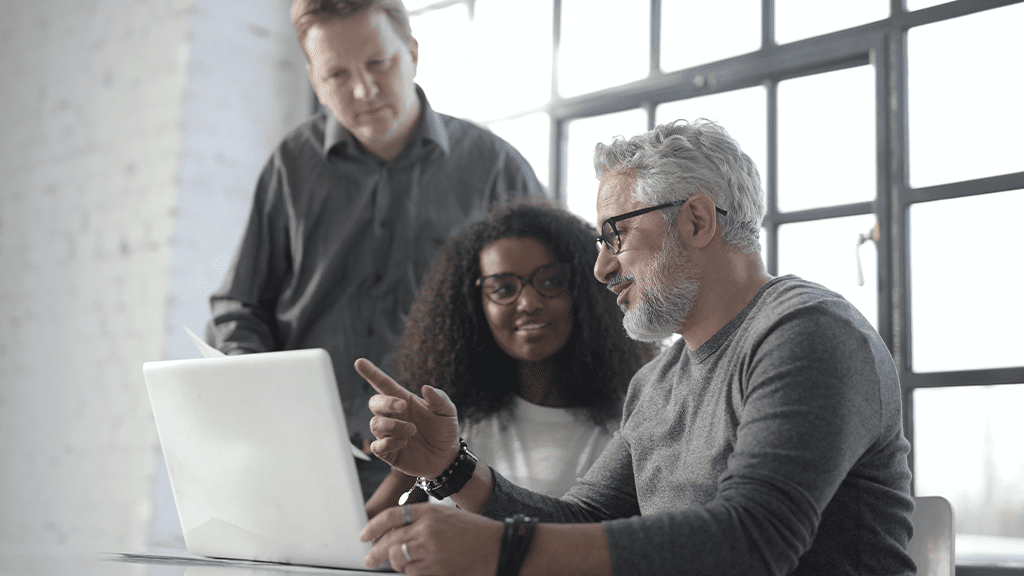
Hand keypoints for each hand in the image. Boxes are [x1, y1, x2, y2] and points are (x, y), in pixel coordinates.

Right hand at [355, 358, 459, 478]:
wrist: (446, 457)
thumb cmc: (444, 431)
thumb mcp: (447, 412)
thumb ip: (439, 399)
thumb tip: (426, 388)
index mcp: (404, 401)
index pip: (383, 384)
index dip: (371, 373)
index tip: (359, 362)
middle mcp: (393, 416)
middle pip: (375, 403)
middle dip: (386, 403)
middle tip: (403, 406)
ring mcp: (389, 434)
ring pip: (376, 424)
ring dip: (393, 426)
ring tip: (412, 431)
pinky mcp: (388, 452)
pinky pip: (377, 446)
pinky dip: (388, 443)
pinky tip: (403, 443)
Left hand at [360, 503, 500, 575]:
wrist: (497, 546)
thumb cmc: (476, 532)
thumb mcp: (447, 517)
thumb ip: (422, 522)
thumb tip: (395, 534)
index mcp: (429, 511)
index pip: (390, 516)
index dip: (372, 526)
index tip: (364, 535)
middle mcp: (426, 528)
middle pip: (388, 540)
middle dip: (373, 552)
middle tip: (368, 559)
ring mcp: (430, 549)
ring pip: (396, 558)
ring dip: (394, 564)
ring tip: (396, 565)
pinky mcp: (435, 568)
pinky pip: (411, 573)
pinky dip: (410, 573)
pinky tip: (416, 570)